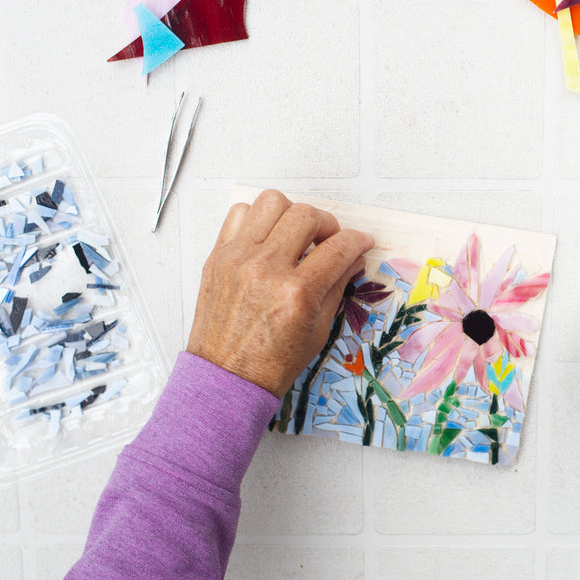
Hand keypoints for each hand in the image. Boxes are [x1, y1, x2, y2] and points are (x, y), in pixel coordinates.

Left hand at [187, 189, 374, 396]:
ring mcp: (237, 259)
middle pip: (306, 216)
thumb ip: (337, 285)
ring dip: (292, 214)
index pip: (338, 248)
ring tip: (296, 235)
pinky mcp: (218, 257)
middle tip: (329, 240)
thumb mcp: (319, 329)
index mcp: (296, 293)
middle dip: (327, 224)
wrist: (228, 377)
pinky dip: (258, 219)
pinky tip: (267, 239)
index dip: (357, 240)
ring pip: (271, 202)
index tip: (362, 240)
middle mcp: (265, 270)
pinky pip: (239, 213)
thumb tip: (353, 257)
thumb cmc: (273, 361)